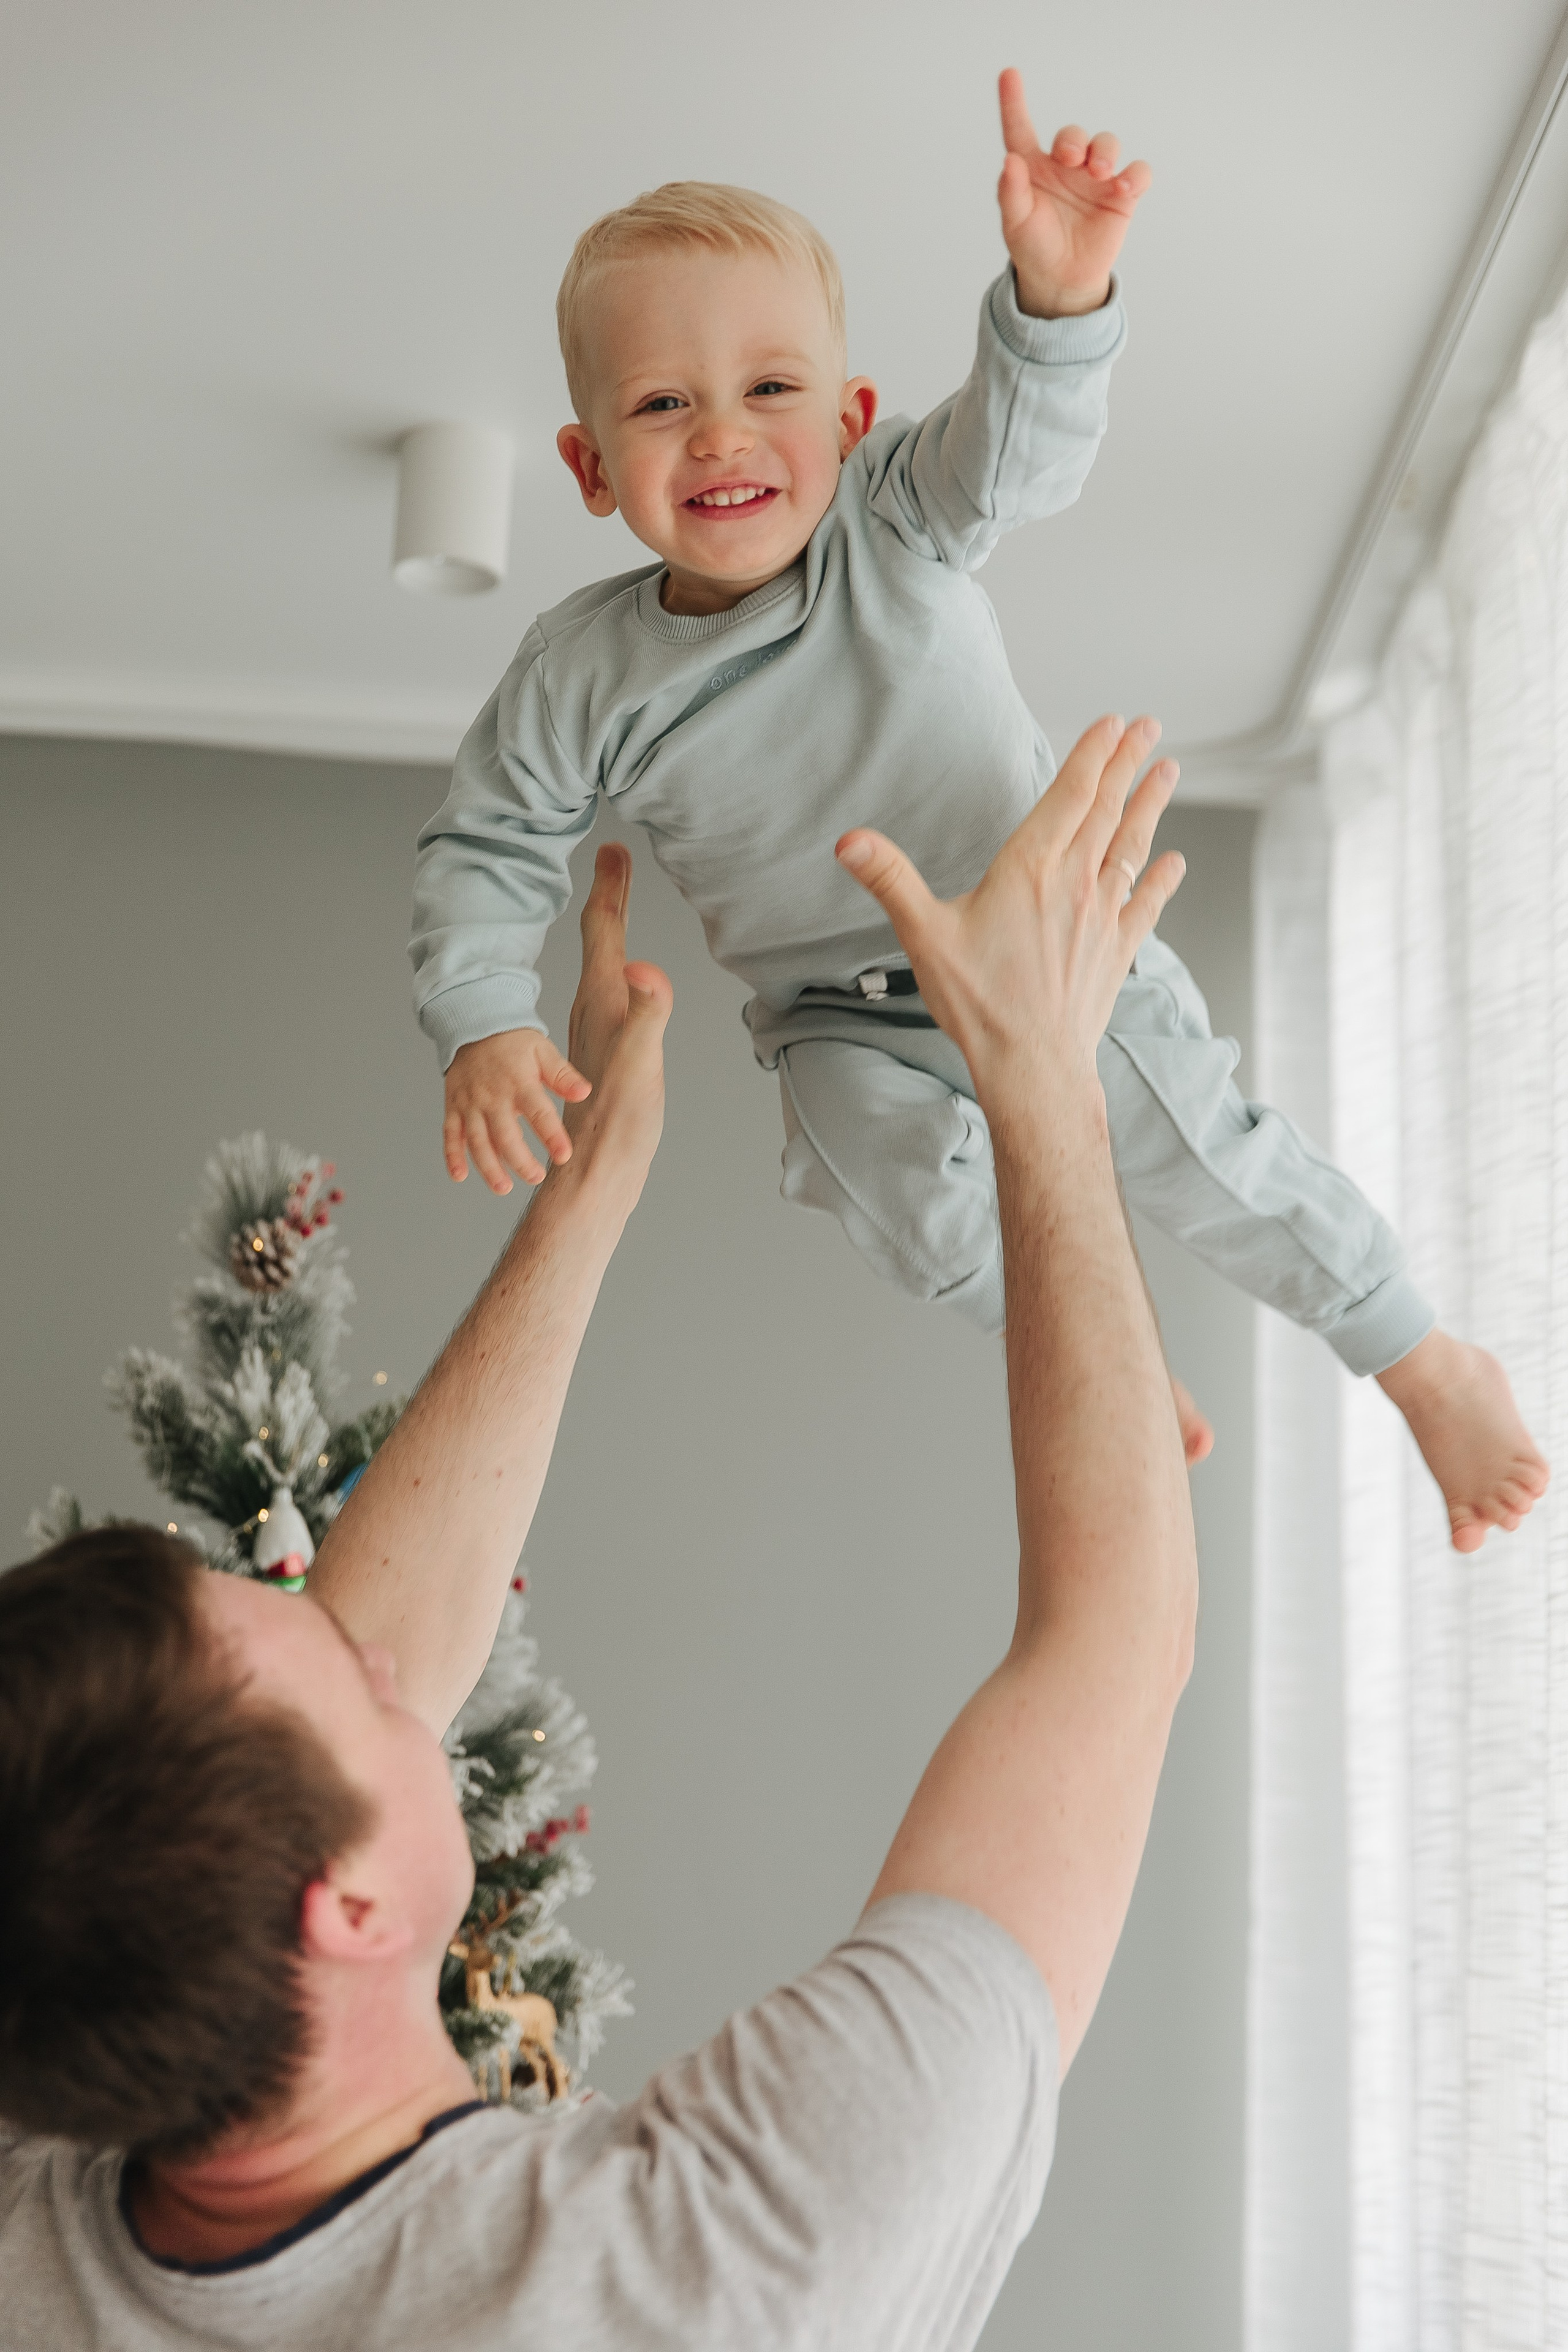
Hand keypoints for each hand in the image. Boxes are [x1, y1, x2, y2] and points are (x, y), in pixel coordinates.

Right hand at [443, 1029, 590, 1193]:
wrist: (475, 1025)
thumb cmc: (514, 1043)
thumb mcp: (543, 1051)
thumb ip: (562, 1075)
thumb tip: (585, 1092)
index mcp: (519, 1083)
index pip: (538, 1113)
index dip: (551, 1136)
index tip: (564, 1156)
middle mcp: (492, 1097)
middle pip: (505, 1134)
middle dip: (520, 1160)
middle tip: (537, 1178)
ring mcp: (470, 1103)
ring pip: (477, 1140)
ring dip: (488, 1166)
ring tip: (503, 1187)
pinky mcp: (453, 1107)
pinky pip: (450, 1133)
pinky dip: (452, 1155)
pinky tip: (459, 1176)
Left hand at [555, 842, 672, 1197]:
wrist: (595, 1173)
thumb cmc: (619, 1121)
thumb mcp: (640, 1062)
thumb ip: (645, 1013)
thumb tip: (642, 966)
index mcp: (601, 1001)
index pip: (605, 931)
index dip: (611, 887)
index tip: (613, 848)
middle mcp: (595, 1010)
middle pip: (602, 940)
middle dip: (610, 895)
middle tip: (614, 857)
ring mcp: (600, 1032)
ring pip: (605, 966)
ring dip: (610, 930)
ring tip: (614, 908)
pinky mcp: (608, 1052)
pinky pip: (614, 995)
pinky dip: (620, 971)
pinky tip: (625, 984)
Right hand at [836, 715, 1182, 1110]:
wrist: (1033, 1066)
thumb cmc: (980, 1004)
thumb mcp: (924, 935)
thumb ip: (890, 880)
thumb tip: (848, 840)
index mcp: (1029, 869)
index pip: (1070, 795)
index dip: (1093, 754)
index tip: (1113, 722)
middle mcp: (1074, 884)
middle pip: (1107, 810)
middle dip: (1128, 764)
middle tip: (1149, 727)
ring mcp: (1101, 916)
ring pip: (1131, 848)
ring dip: (1150, 806)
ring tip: (1168, 772)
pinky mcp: (1116, 951)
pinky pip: (1146, 904)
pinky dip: (1162, 879)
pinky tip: (1175, 861)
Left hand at [996, 68, 1150, 318]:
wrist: (1060, 281)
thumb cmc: (1034, 247)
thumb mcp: (1015, 223)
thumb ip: (1010, 192)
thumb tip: (1009, 161)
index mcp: (1033, 169)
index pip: (1020, 129)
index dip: (1014, 103)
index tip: (1009, 75)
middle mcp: (1066, 167)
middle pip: (1074, 135)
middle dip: (1073, 139)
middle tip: (1069, 158)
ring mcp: (1095, 179)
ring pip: (1107, 143)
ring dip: (1104, 150)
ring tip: (1099, 172)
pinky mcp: (1121, 196)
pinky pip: (1138, 172)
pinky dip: (1136, 174)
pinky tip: (1124, 185)